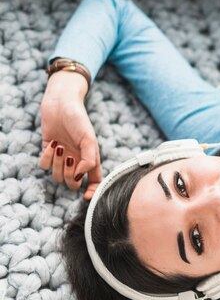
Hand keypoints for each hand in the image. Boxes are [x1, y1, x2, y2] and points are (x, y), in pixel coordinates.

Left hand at [39, 71, 101, 199]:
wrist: (60, 103)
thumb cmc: (78, 119)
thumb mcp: (89, 139)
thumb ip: (89, 160)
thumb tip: (79, 177)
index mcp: (91, 159)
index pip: (95, 182)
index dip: (92, 192)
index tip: (87, 196)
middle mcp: (77, 161)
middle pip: (73, 183)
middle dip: (69, 175)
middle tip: (69, 159)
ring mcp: (62, 157)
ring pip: (57, 177)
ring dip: (57, 165)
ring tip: (59, 148)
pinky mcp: (48, 152)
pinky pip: (44, 166)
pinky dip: (46, 158)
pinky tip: (51, 145)